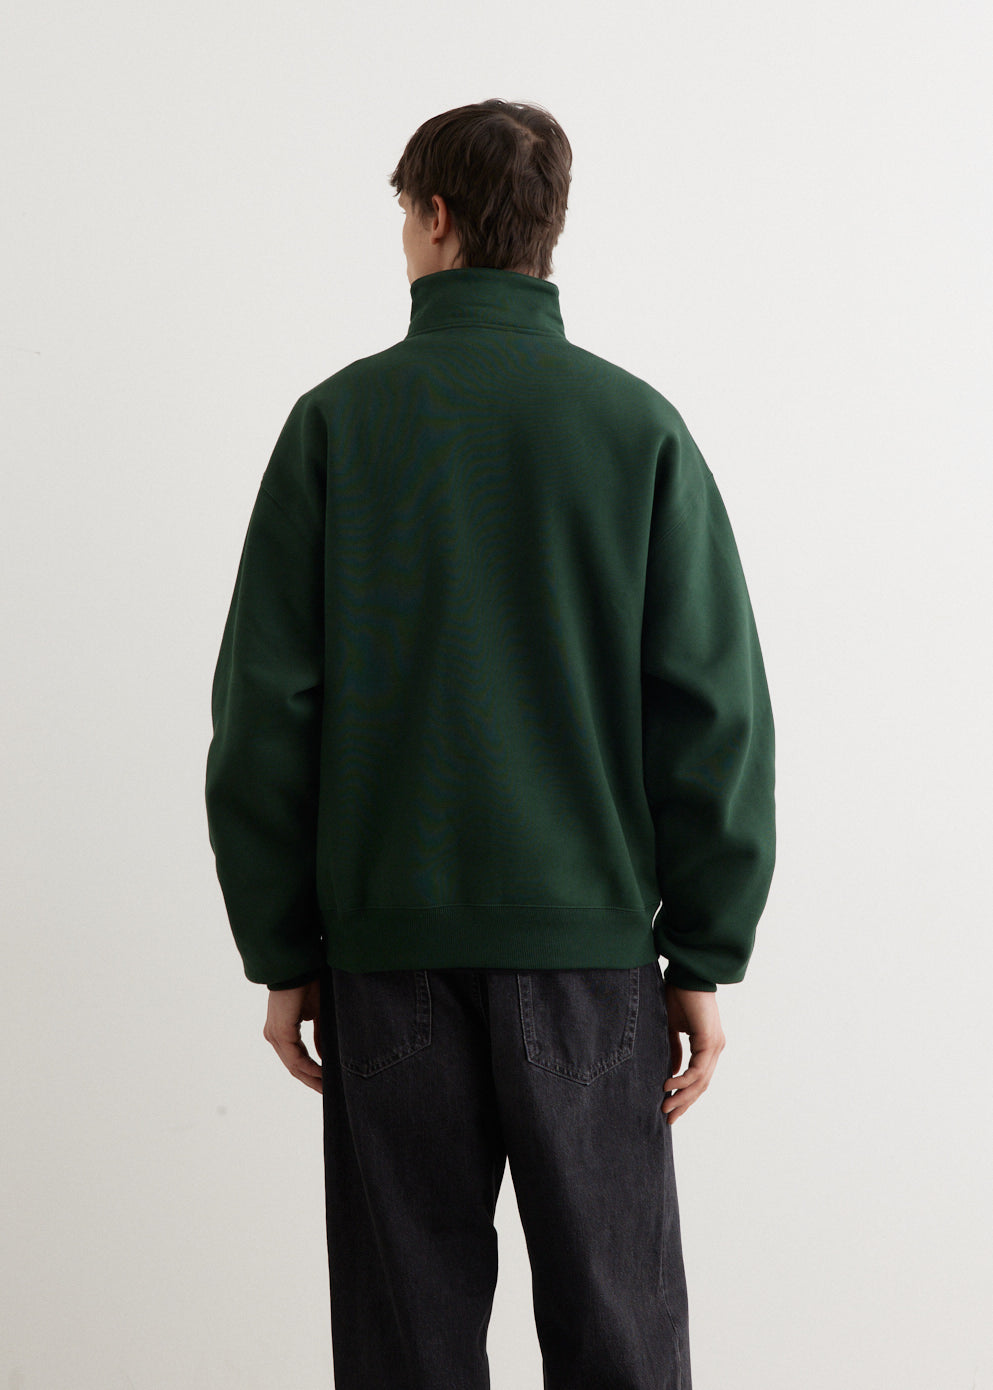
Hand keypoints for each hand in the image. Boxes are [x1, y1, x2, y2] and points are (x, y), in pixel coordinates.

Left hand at [263, 979, 322, 1093]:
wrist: (300, 964)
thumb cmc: (309, 983)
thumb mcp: (318, 1013)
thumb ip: (319, 1035)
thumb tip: (324, 1056)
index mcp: (281, 1031)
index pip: (295, 1059)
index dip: (311, 1072)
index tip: (327, 1082)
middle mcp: (274, 1035)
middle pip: (293, 1067)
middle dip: (311, 1081)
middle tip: (328, 1093)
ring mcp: (275, 1035)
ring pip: (294, 1066)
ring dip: (312, 1078)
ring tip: (328, 1087)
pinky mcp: (280, 1032)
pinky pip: (295, 1058)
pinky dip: (310, 1067)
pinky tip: (324, 1073)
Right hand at [661, 984, 725, 1123]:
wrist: (686, 974)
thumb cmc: (678, 996)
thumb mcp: (672, 1028)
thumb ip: (674, 1050)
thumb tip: (672, 1073)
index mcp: (708, 1046)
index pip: (698, 1078)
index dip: (685, 1095)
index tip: (671, 1109)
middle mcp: (715, 1049)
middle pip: (702, 1085)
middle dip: (685, 1103)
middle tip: (669, 1118)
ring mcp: (715, 1045)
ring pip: (701, 1080)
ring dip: (683, 1096)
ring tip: (666, 1106)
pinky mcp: (710, 1040)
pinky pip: (698, 1068)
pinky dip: (684, 1079)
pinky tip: (670, 1085)